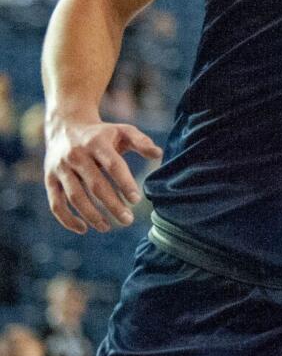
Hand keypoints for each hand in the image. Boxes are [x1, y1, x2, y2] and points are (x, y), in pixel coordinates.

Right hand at [44, 117, 162, 233]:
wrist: (66, 127)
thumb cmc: (102, 134)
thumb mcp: (123, 131)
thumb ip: (141, 142)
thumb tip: (158, 154)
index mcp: (97, 143)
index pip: (113, 165)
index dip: (125, 183)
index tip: (136, 200)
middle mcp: (76, 155)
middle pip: (95, 185)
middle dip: (112, 205)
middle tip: (128, 220)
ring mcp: (61, 168)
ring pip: (75, 196)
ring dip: (91, 215)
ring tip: (108, 227)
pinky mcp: (49, 179)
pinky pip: (56, 203)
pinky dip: (67, 219)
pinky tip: (83, 229)